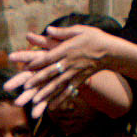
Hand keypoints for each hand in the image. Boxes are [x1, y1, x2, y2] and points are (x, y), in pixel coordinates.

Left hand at [6, 26, 122, 118]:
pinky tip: (52, 107)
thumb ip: (62, 32)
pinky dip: (60, 99)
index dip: (37, 63)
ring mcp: (75, 73)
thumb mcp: (80, 30)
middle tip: (25, 88)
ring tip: (35, 101)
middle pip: (51, 72)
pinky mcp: (80, 80)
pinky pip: (69, 91)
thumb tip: (48, 29)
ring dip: (46, 93)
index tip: (25, 67)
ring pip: (58, 84)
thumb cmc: (95, 38)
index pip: (49, 57)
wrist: (111, 52)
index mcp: (67, 49)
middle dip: (37, 80)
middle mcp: (70, 62)